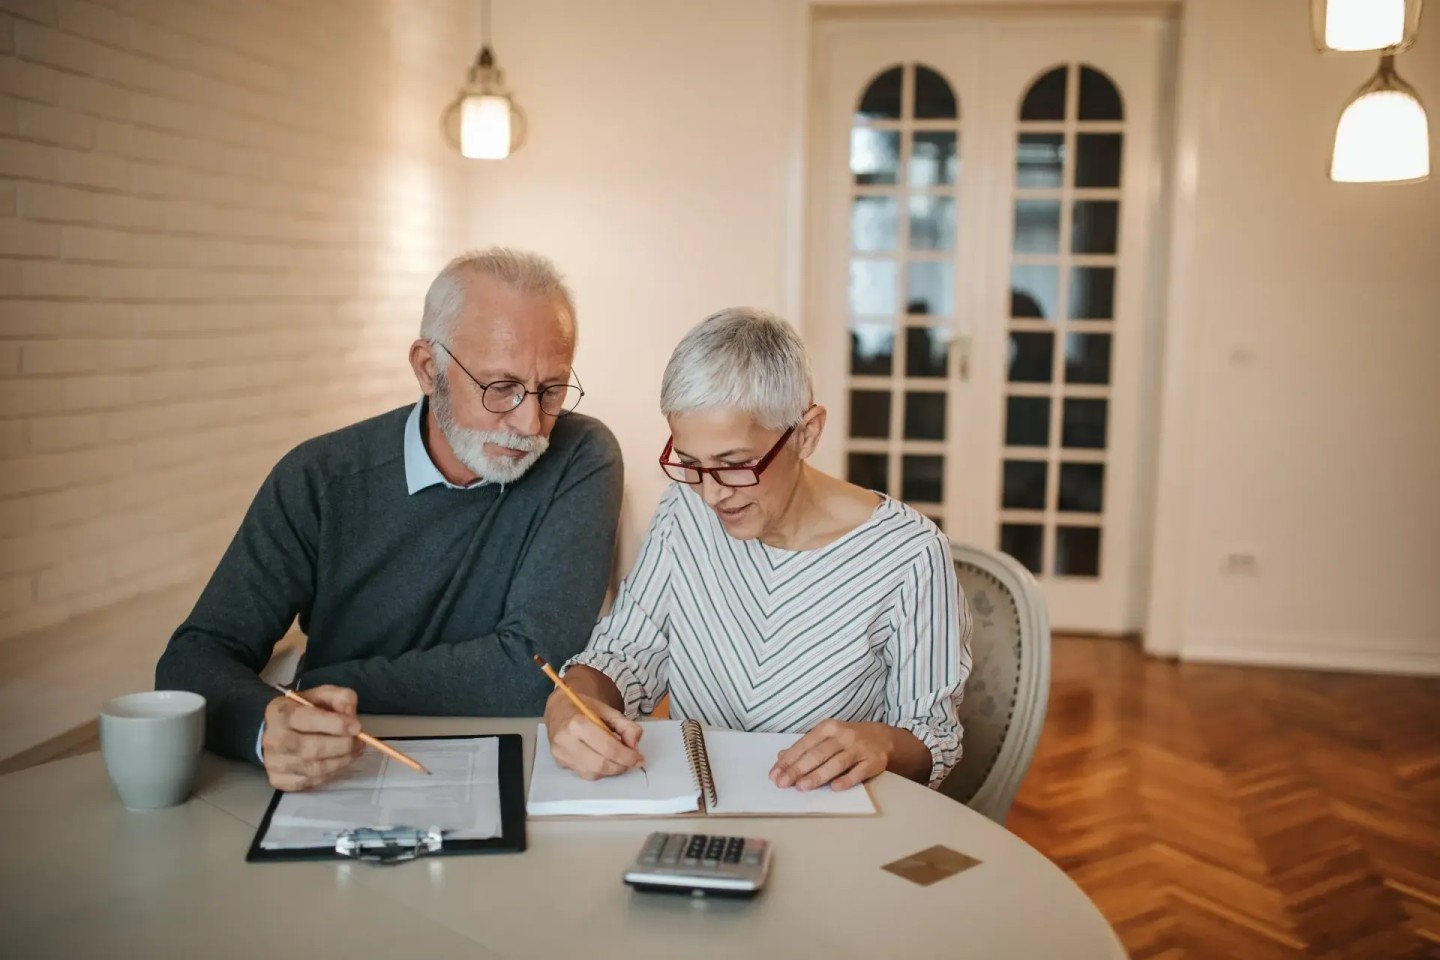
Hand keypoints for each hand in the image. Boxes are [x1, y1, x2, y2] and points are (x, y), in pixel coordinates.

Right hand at [261, 685, 363, 791]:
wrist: (280, 732)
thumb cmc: (305, 712)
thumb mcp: (323, 696)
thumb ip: (340, 698)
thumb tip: (350, 715)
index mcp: (279, 712)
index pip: (305, 719)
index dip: (334, 724)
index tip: (356, 727)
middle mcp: (272, 739)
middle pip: (311, 748)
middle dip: (342, 746)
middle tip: (360, 741)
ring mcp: (273, 763)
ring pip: (314, 768)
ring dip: (341, 761)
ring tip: (355, 751)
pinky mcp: (278, 780)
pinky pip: (311, 782)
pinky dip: (331, 773)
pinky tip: (339, 762)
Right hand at [544, 690, 643, 780]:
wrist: (558, 708)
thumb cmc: (584, 707)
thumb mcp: (607, 710)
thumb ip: (625, 726)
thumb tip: (634, 745)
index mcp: (577, 723)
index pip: (607, 748)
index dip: (627, 756)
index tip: (639, 758)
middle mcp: (565, 741)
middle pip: (600, 764)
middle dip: (621, 766)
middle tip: (633, 762)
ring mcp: (560, 754)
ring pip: (592, 773)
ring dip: (611, 771)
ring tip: (620, 761)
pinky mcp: (559, 763)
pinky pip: (584, 774)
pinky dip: (599, 771)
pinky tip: (605, 761)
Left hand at [770, 720, 894, 791]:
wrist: (883, 738)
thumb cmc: (847, 739)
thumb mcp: (826, 736)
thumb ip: (805, 746)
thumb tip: (781, 756)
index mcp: (828, 728)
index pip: (804, 744)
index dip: (788, 760)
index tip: (775, 774)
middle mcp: (843, 736)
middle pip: (818, 754)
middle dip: (798, 769)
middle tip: (783, 783)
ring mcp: (859, 749)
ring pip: (836, 763)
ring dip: (817, 775)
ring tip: (801, 787)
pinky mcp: (873, 762)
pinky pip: (858, 772)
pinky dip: (846, 780)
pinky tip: (834, 788)